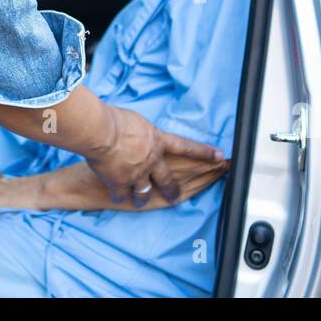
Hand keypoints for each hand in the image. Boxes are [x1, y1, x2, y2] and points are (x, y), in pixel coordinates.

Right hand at [84, 106, 224, 206]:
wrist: (99, 131)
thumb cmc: (114, 119)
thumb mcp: (137, 121)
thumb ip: (143, 132)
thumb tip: (140, 134)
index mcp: (158, 140)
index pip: (187, 148)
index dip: (205, 153)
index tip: (221, 157)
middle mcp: (152, 160)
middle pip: (167, 179)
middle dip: (172, 190)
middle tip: (175, 197)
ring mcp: (138, 174)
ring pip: (144, 191)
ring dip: (141, 197)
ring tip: (140, 201)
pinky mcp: (120, 183)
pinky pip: (121, 195)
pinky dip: (118, 196)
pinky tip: (116, 197)